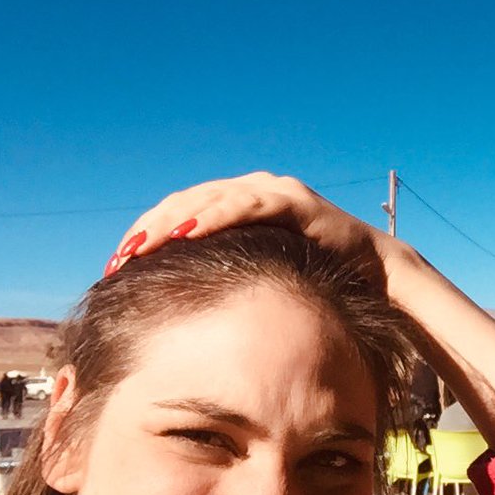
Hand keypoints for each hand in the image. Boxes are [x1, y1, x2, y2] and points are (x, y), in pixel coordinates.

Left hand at [106, 172, 413, 291]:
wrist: (377, 273)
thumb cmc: (322, 279)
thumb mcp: (265, 275)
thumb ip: (232, 275)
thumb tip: (185, 305)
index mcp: (240, 204)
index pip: (181, 212)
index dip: (147, 234)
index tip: (117, 265)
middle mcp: (254, 189)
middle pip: (186, 201)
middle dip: (149, 228)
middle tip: (119, 257)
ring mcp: (275, 191)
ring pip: (210, 198)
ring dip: (173, 221)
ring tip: (142, 246)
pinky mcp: (296, 201)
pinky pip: (249, 204)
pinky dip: (218, 215)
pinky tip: (190, 232)